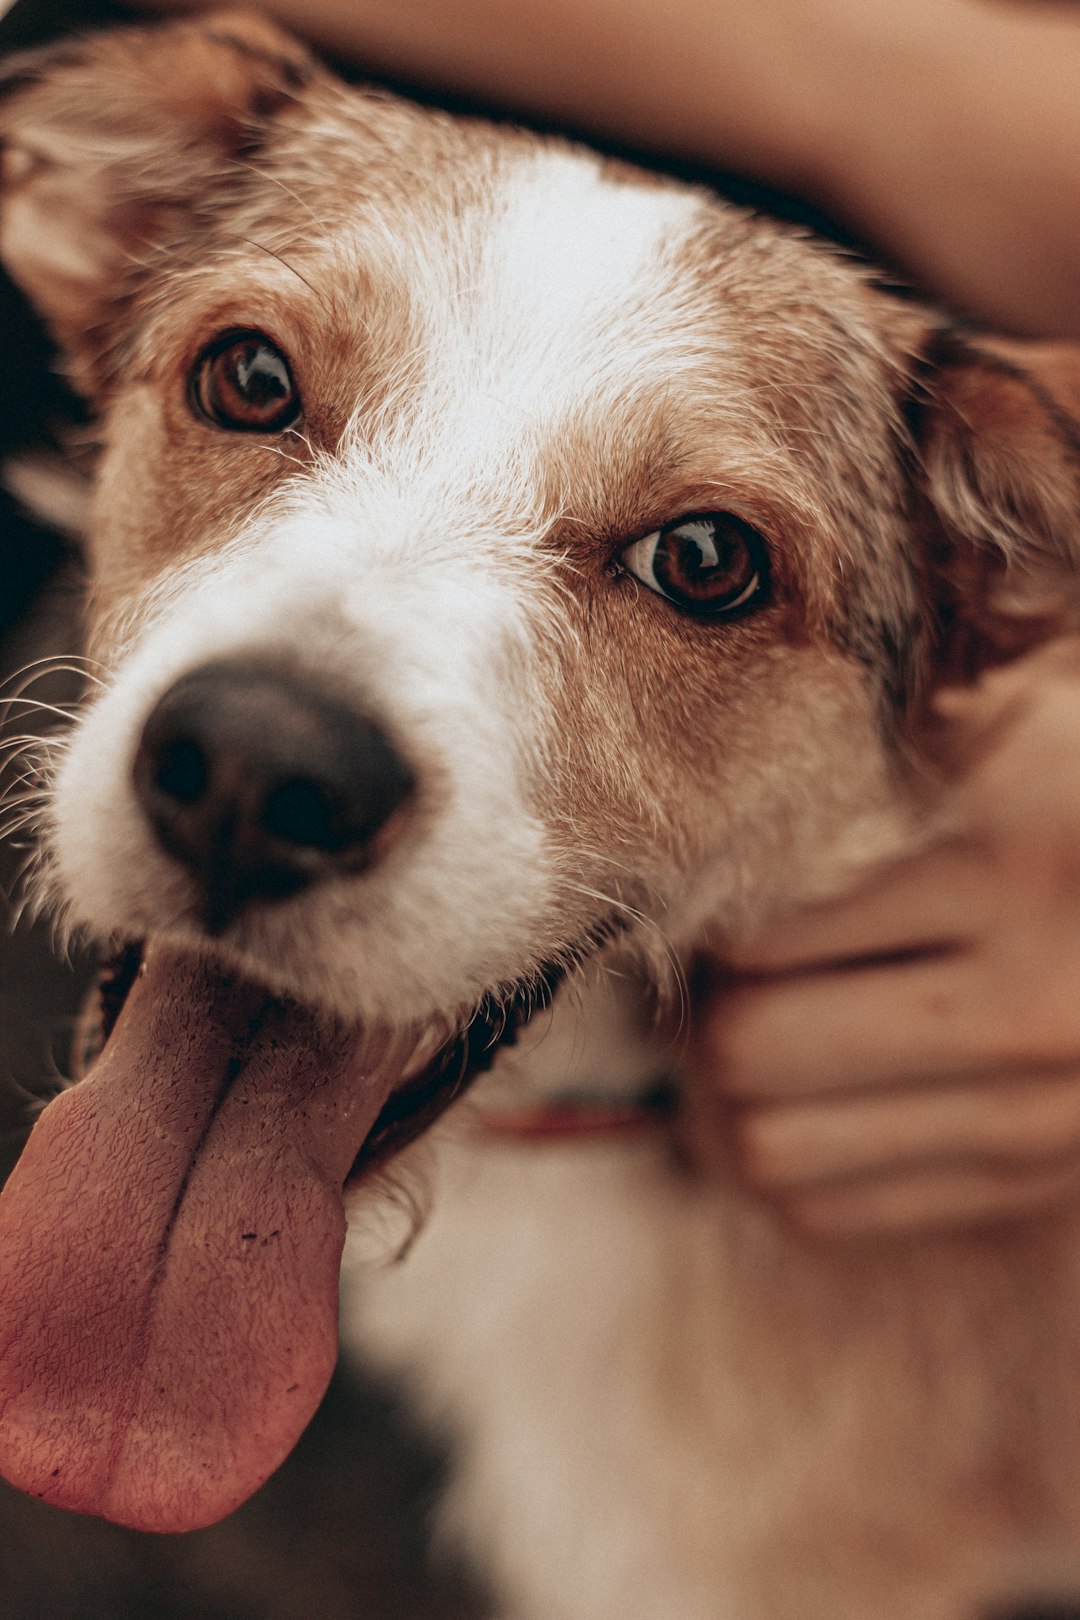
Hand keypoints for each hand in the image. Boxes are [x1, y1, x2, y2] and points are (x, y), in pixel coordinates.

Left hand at [684, 640, 1079, 1235]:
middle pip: (750, 1049)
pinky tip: (796, 1099)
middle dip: (701, 1015)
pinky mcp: (1030, 1183)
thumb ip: (859, 779)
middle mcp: (1033, 1003)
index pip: (762, 928)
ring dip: (718, 1101)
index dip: (704, 919)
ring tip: (737, 1043)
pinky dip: (775, 1165)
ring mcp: (1042, 1114)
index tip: (707, 901)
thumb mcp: (985, 736)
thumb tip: (685, 845)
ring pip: (771, 1149)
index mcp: (1008, 862)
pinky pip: (830, 1211)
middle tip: (710, 979)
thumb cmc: (1065, 795)